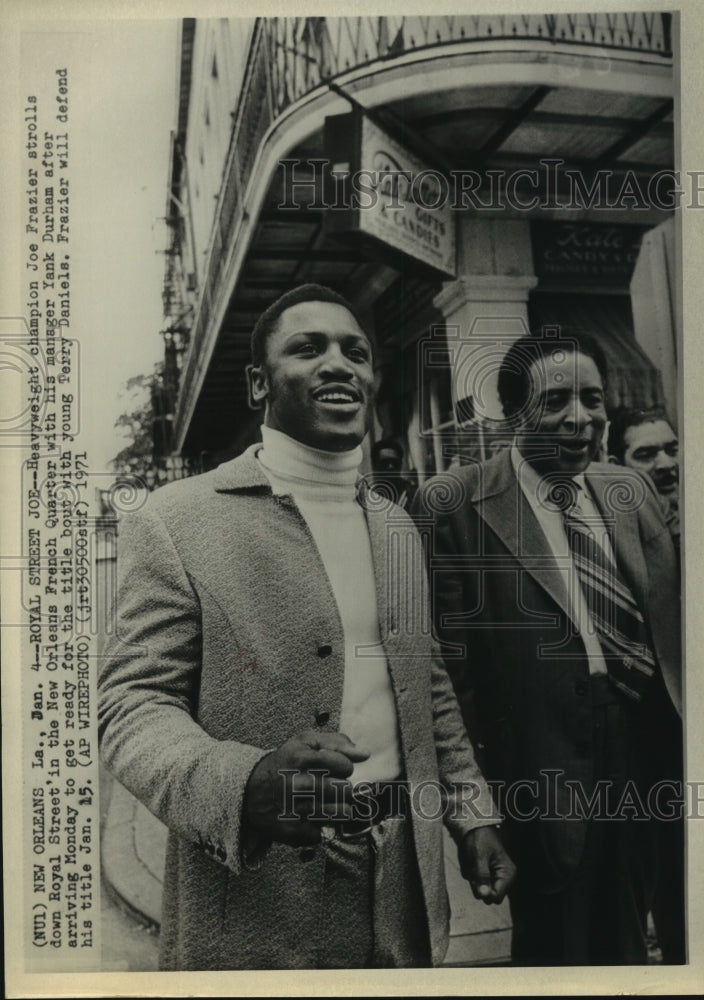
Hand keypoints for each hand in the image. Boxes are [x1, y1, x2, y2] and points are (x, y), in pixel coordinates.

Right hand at [244, 730, 368, 846]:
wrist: (251, 790)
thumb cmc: (286, 763)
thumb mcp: (305, 742)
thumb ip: (337, 742)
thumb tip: (365, 754)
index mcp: (301, 758)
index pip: (344, 765)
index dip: (344, 767)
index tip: (337, 769)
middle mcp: (297, 784)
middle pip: (344, 790)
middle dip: (342, 788)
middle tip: (331, 786)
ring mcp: (294, 809)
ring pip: (340, 813)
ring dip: (338, 808)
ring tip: (326, 801)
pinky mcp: (293, 832)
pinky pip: (326, 832)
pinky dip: (323, 826)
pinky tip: (312, 816)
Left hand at [458, 826, 515, 904]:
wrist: (474, 826)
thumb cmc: (480, 838)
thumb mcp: (479, 856)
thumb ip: (482, 876)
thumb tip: (484, 896)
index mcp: (507, 874)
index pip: (496, 898)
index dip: (485, 893)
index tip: (476, 880)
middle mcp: (503, 877)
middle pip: (487, 896)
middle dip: (477, 884)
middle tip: (472, 868)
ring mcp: (494, 876)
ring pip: (479, 889)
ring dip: (472, 878)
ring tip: (472, 862)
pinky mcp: (486, 873)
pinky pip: (475, 882)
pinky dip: (470, 873)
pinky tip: (471, 861)